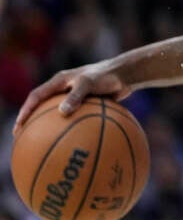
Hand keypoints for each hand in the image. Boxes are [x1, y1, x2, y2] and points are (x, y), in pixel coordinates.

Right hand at [13, 60, 131, 135]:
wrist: (126, 74)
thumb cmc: (107, 76)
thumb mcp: (89, 83)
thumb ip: (76, 96)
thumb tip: (62, 113)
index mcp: (60, 81)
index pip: (36, 97)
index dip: (25, 112)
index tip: (19, 128)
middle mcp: (65, 89)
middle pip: (43, 106)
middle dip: (33, 121)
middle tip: (24, 139)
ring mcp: (76, 97)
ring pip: (59, 114)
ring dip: (51, 127)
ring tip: (45, 145)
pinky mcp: (87, 104)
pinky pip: (76, 119)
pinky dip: (73, 129)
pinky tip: (74, 145)